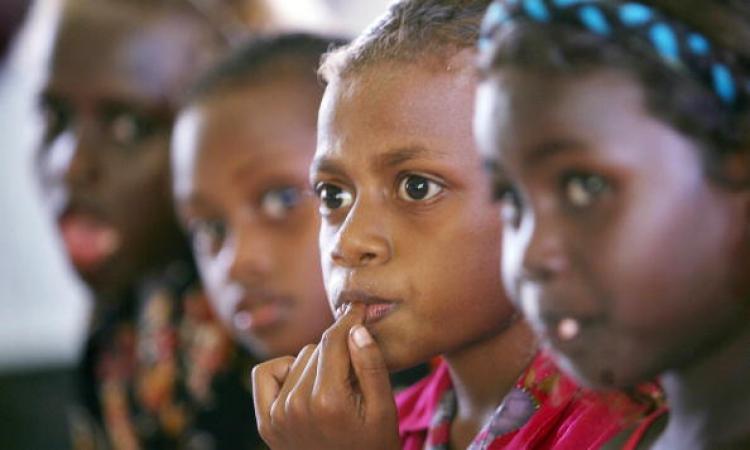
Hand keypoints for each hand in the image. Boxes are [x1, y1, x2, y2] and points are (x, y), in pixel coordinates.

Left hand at [252, 303, 400, 449]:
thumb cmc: (374, 446)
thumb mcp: (384, 410)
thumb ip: (371, 366)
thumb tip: (355, 328)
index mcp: (328, 401)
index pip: (334, 340)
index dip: (348, 318)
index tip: (357, 305)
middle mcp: (296, 407)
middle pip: (318, 348)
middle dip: (338, 352)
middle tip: (354, 376)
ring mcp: (276, 416)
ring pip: (298, 359)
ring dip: (316, 364)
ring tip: (335, 387)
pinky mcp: (265, 423)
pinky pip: (266, 373)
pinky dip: (285, 370)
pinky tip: (304, 383)